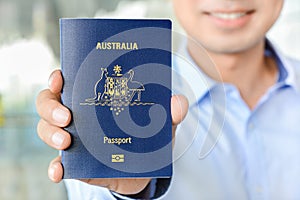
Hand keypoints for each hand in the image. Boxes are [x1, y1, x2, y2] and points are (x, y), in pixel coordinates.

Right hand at [36, 69, 187, 194]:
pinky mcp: (76, 163)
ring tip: (67, 142)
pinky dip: (55, 167)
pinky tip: (59, 170)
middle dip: (51, 107)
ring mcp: (74, 139)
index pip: (67, 83)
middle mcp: (79, 116)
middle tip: (67, 116)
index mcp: (94, 99)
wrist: (145, 168)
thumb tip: (177, 102)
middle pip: (49, 104)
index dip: (57, 78)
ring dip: (51, 134)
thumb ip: (170, 112)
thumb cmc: (147, 137)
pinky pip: (58, 164)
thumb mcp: (161, 122)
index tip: (60, 78)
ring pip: (47, 131)